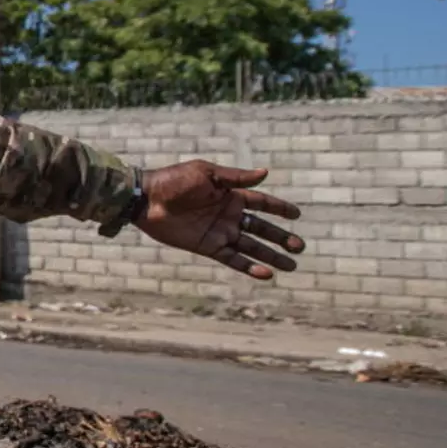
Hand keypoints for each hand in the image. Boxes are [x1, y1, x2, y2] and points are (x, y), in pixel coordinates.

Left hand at [136, 162, 304, 280]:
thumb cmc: (174, 181)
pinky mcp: (207, 246)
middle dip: (280, 238)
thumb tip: (265, 173)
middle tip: (300, 247)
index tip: (297, 215)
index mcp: (230, 195)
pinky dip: (249, 267)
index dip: (279, 209)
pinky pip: (232, 259)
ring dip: (271, 256)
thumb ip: (236, 177)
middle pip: (261, 228)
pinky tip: (266, 274)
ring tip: (291, 265)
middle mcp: (227, 215)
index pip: (261, 203)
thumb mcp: (206, 173)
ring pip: (251, 247)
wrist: (146, 199)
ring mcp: (218, 232)